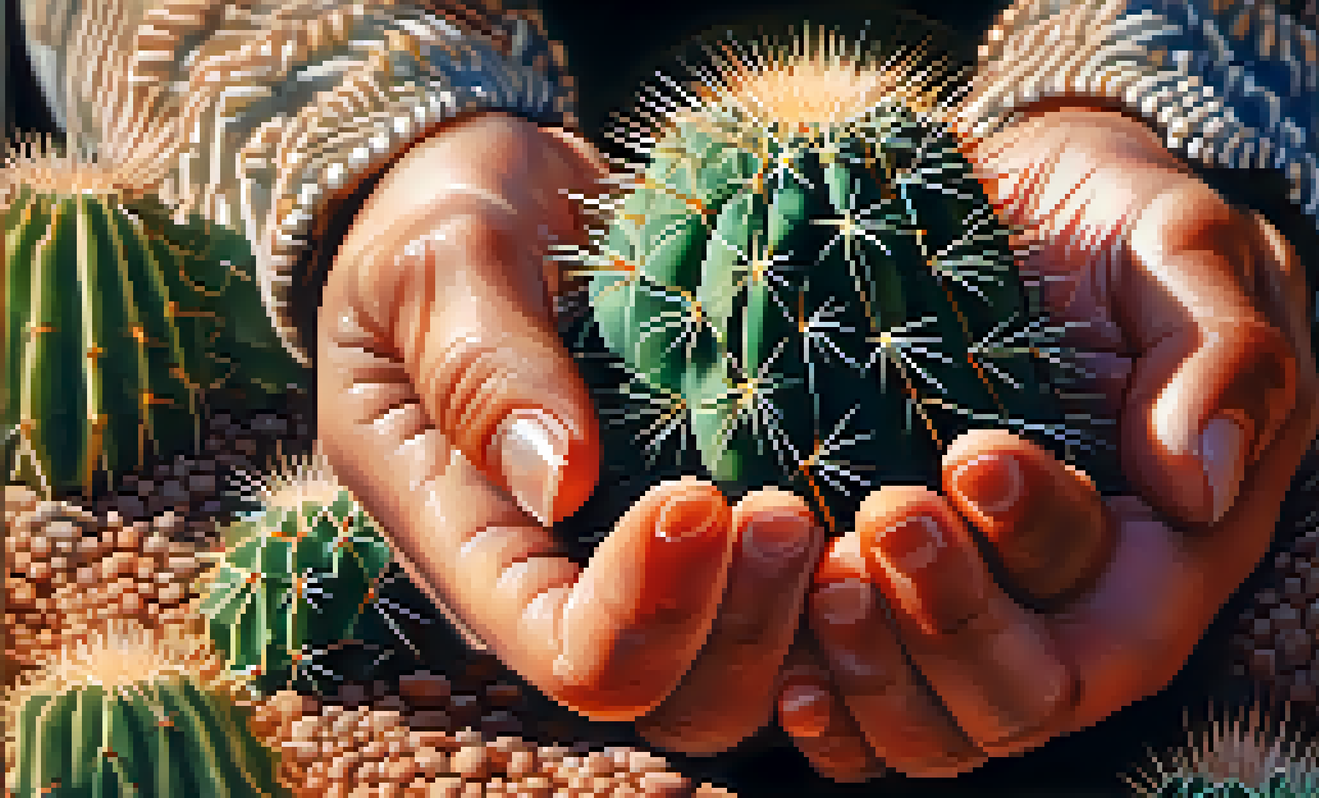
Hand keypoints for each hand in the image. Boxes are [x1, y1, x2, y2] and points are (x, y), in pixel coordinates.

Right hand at [314, 112, 824, 753]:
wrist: (491, 192)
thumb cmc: (440, 218)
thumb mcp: (434, 261)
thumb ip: (480, 363)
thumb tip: (560, 481)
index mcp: (467, 539)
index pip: (566, 651)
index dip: (645, 611)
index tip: (696, 499)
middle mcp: (554, 579)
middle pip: (670, 696)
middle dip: (742, 630)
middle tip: (789, 513)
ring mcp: (635, 560)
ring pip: (740, 673)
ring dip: (803, 619)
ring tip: (844, 516)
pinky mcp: (702, 527)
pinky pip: (781, 601)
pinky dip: (835, 582)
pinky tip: (872, 506)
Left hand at [772, 107, 1318, 780]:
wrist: (1017, 196)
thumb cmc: (1118, 221)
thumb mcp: (1188, 248)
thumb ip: (1224, 354)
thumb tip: (1198, 487)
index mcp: (1172, 543)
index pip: (1119, 616)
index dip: (1041, 554)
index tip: (974, 454)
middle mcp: (1078, 603)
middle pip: (1023, 698)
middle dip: (950, 623)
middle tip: (883, 515)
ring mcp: (982, 610)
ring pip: (938, 729)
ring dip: (872, 672)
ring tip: (819, 573)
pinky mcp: (897, 600)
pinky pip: (864, 710)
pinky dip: (825, 706)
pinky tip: (781, 665)